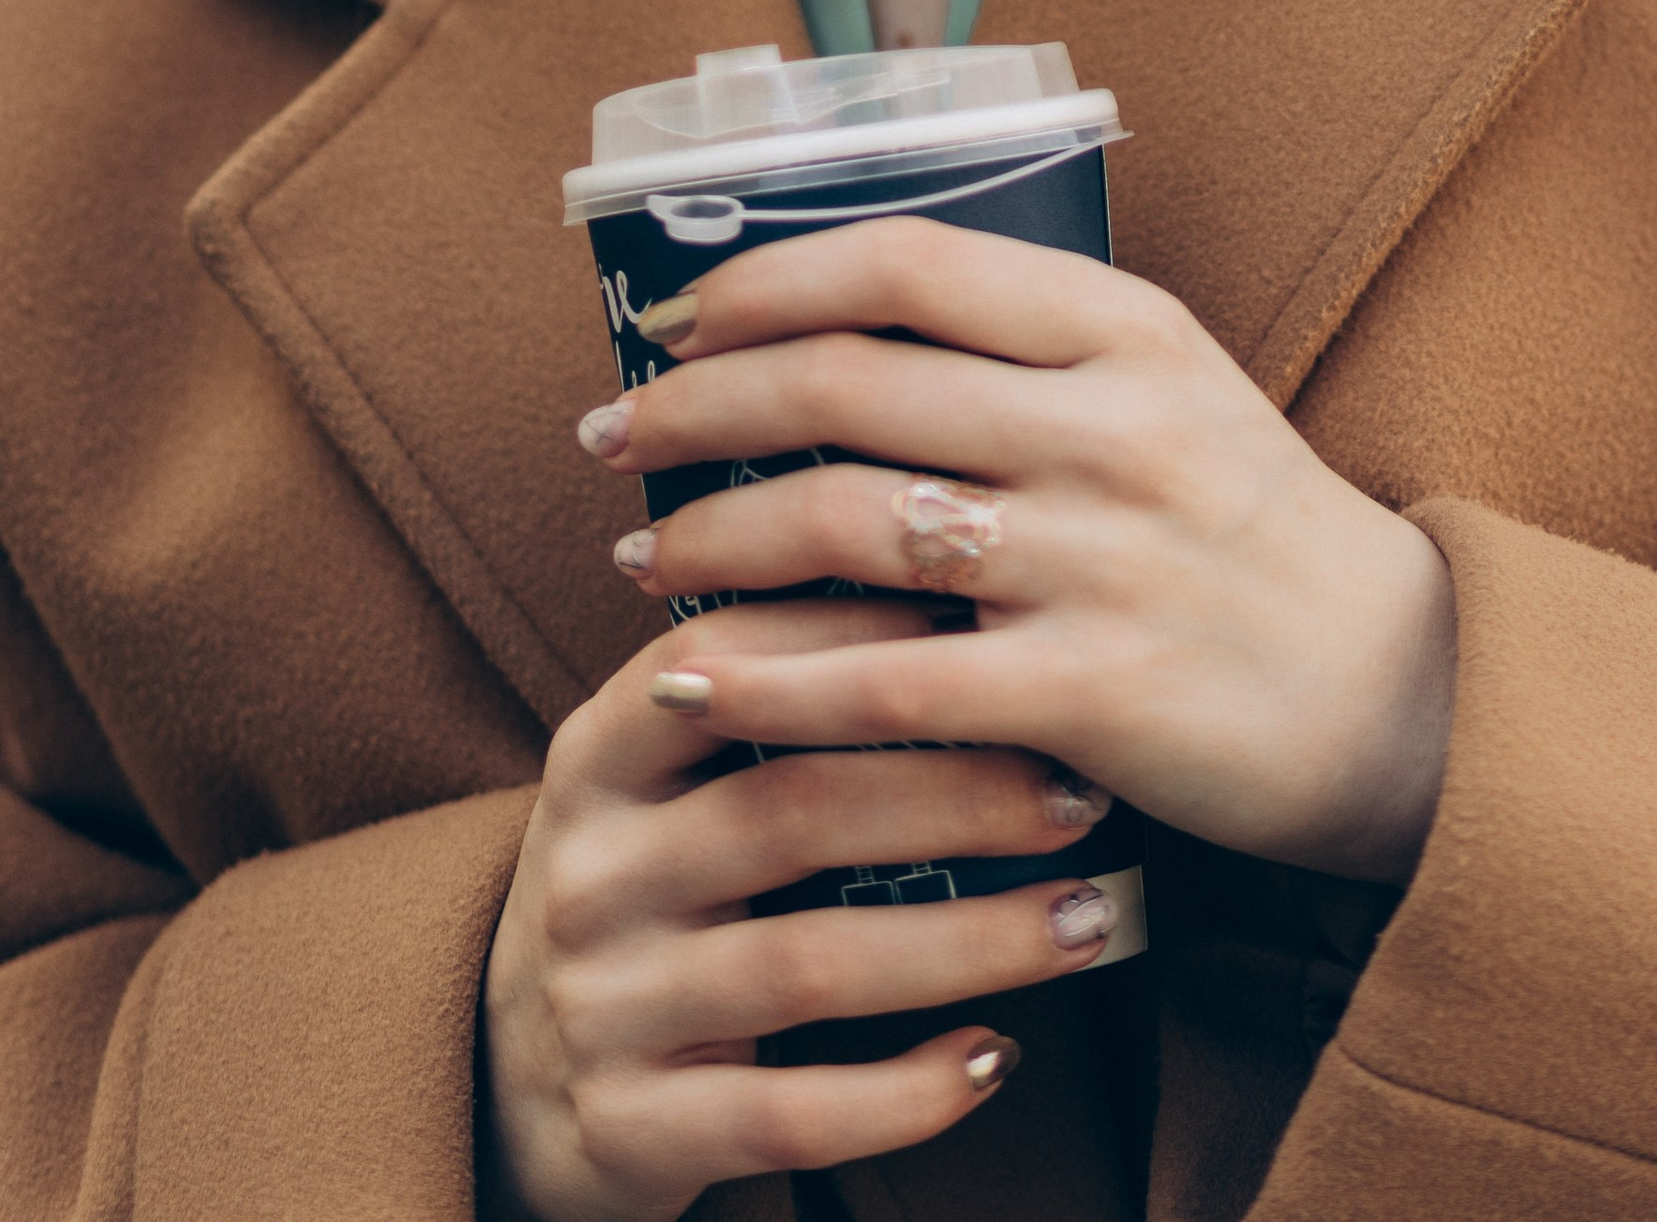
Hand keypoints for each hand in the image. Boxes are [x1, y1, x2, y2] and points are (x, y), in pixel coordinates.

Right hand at [479, 599, 1120, 1221]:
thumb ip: (772, 696)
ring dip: (968, 943)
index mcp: (599, 755)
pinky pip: (785, 1117)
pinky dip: (900, 1093)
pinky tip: (993, 1058)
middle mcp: (588, 872)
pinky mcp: (629, 1132)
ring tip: (1089, 921)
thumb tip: (967, 586)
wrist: (504, 1082)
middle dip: (957, 795)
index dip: (863, 634)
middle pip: (790, 807)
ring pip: (807, 966)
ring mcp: (600, 1008)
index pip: (728, 659)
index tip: (1005, 623)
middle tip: (1085, 791)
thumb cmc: (651, 884)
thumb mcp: (667, 779)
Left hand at [582, 214, 1457, 881]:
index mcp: (1127, 330)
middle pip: (849, 385)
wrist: (1399, 695)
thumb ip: (1027, 355)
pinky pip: (883, 683)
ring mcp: (1102, 559)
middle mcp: (1111, 426)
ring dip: (708, 541)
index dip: (766, 283)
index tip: (676, 320)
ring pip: (845, 524)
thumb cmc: (1249, 537)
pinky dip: (766, 678)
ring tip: (639, 562)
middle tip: (610, 438)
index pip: (905, 263)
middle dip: (696, 410)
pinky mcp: (1089, 693)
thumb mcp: (1170, 393)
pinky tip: (695, 680)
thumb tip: (828, 328)